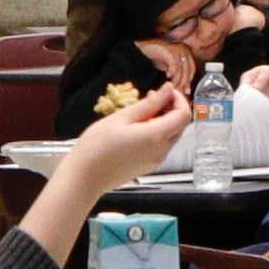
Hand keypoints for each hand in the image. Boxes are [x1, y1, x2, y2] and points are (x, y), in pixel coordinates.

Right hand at [74, 82, 197, 183]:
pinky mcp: (149, 166)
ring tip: (140, 113)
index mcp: (156, 137)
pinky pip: (162, 145)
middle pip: (180, 125)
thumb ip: (149, 104)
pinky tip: (137, 128)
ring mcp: (156, 160)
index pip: (184, 114)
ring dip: (163, 120)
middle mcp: (161, 151)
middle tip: (150, 99)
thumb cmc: (97, 146)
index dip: (178, 99)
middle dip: (171, 108)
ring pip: (172, 135)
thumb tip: (167, 90)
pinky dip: (157, 133)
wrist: (85, 177)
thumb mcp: (121, 118)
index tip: (164, 91)